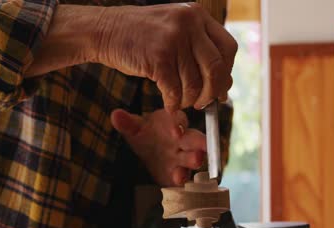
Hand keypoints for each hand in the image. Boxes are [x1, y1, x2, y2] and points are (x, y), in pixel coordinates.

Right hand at [95, 3, 236, 111]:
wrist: (104, 30)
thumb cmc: (142, 36)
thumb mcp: (175, 30)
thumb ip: (199, 50)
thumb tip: (226, 83)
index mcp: (197, 15)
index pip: (229, 48)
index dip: (228, 72)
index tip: (221, 88)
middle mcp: (189, 24)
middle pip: (217, 67)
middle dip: (212, 92)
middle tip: (204, 103)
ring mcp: (173, 39)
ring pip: (195, 83)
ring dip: (189, 100)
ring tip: (182, 102)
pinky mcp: (158, 57)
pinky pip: (175, 91)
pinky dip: (173, 104)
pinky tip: (169, 106)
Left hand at [110, 109, 206, 186]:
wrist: (150, 149)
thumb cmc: (147, 134)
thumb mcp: (135, 128)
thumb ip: (127, 123)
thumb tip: (115, 115)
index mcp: (173, 123)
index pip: (179, 120)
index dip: (179, 125)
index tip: (175, 132)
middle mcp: (184, 139)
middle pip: (195, 139)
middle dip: (199, 146)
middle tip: (199, 154)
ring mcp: (184, 157)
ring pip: (194, 157)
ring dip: (194, 163)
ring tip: (189, 169)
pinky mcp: (181, 172)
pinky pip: (185, 176)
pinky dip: (182, 180)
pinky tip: (177, 183)